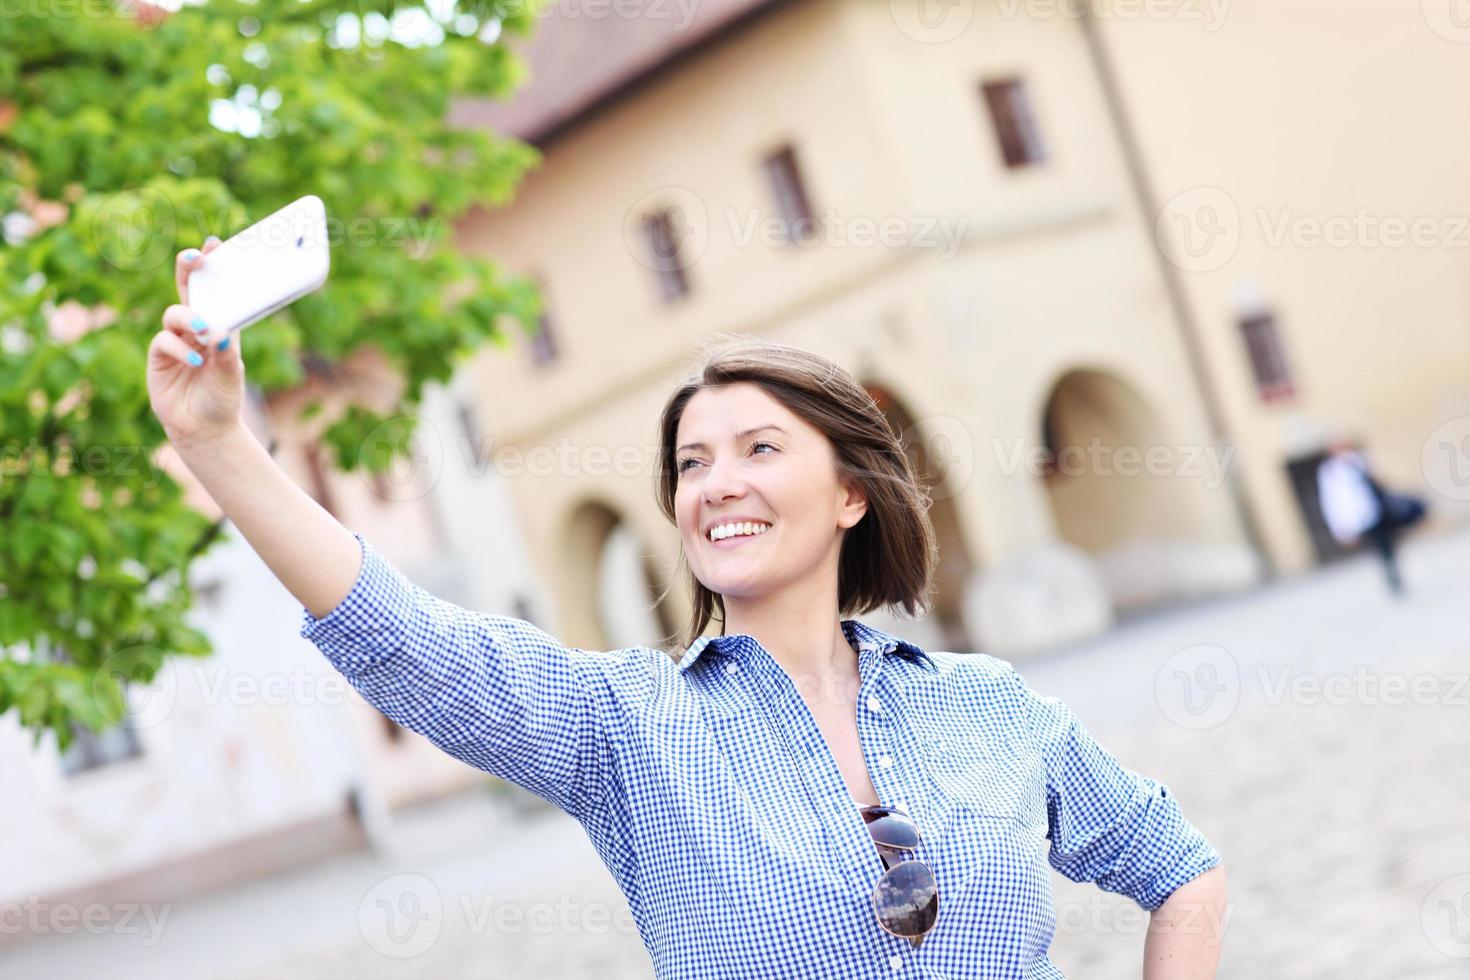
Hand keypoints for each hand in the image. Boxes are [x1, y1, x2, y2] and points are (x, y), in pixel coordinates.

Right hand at [146, 238, 245, 448]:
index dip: (212, 266)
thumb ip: (227, 351)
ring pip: (174, 312)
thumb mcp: (232, 372)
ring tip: (204, 330)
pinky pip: (164, 340)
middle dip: (188, 268)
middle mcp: (195, 327)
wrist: (205, 429)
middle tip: (196, 257)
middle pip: (187, 289)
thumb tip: (220, 329)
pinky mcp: (158, 357)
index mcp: (218, 324)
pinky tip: (196, 360)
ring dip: (188, 317)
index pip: (214, 290)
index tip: (215, 244)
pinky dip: (180, 347)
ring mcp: (175, 340)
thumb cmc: (222, 397)